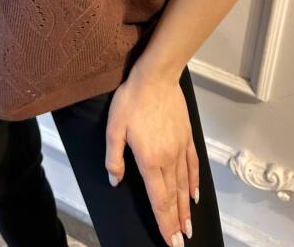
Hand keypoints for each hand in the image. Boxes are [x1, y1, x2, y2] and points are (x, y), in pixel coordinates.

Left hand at [105, 70, 198, 246]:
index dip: (164, 222)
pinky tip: (194, 195)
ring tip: (189, 227)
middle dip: (176, 222)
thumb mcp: (114, 127)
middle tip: (181, 242)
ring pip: (184, 185)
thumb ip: (113, 157)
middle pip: (174, 197)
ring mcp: (180, 148)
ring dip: (186, 208)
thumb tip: (114, 180)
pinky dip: (194, 183)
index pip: (158, 199)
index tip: (170, 241)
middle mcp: (168, 159)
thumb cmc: (132, 100)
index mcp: (149, 160)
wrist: (156, 77)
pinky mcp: (187, 137)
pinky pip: (192, 165)